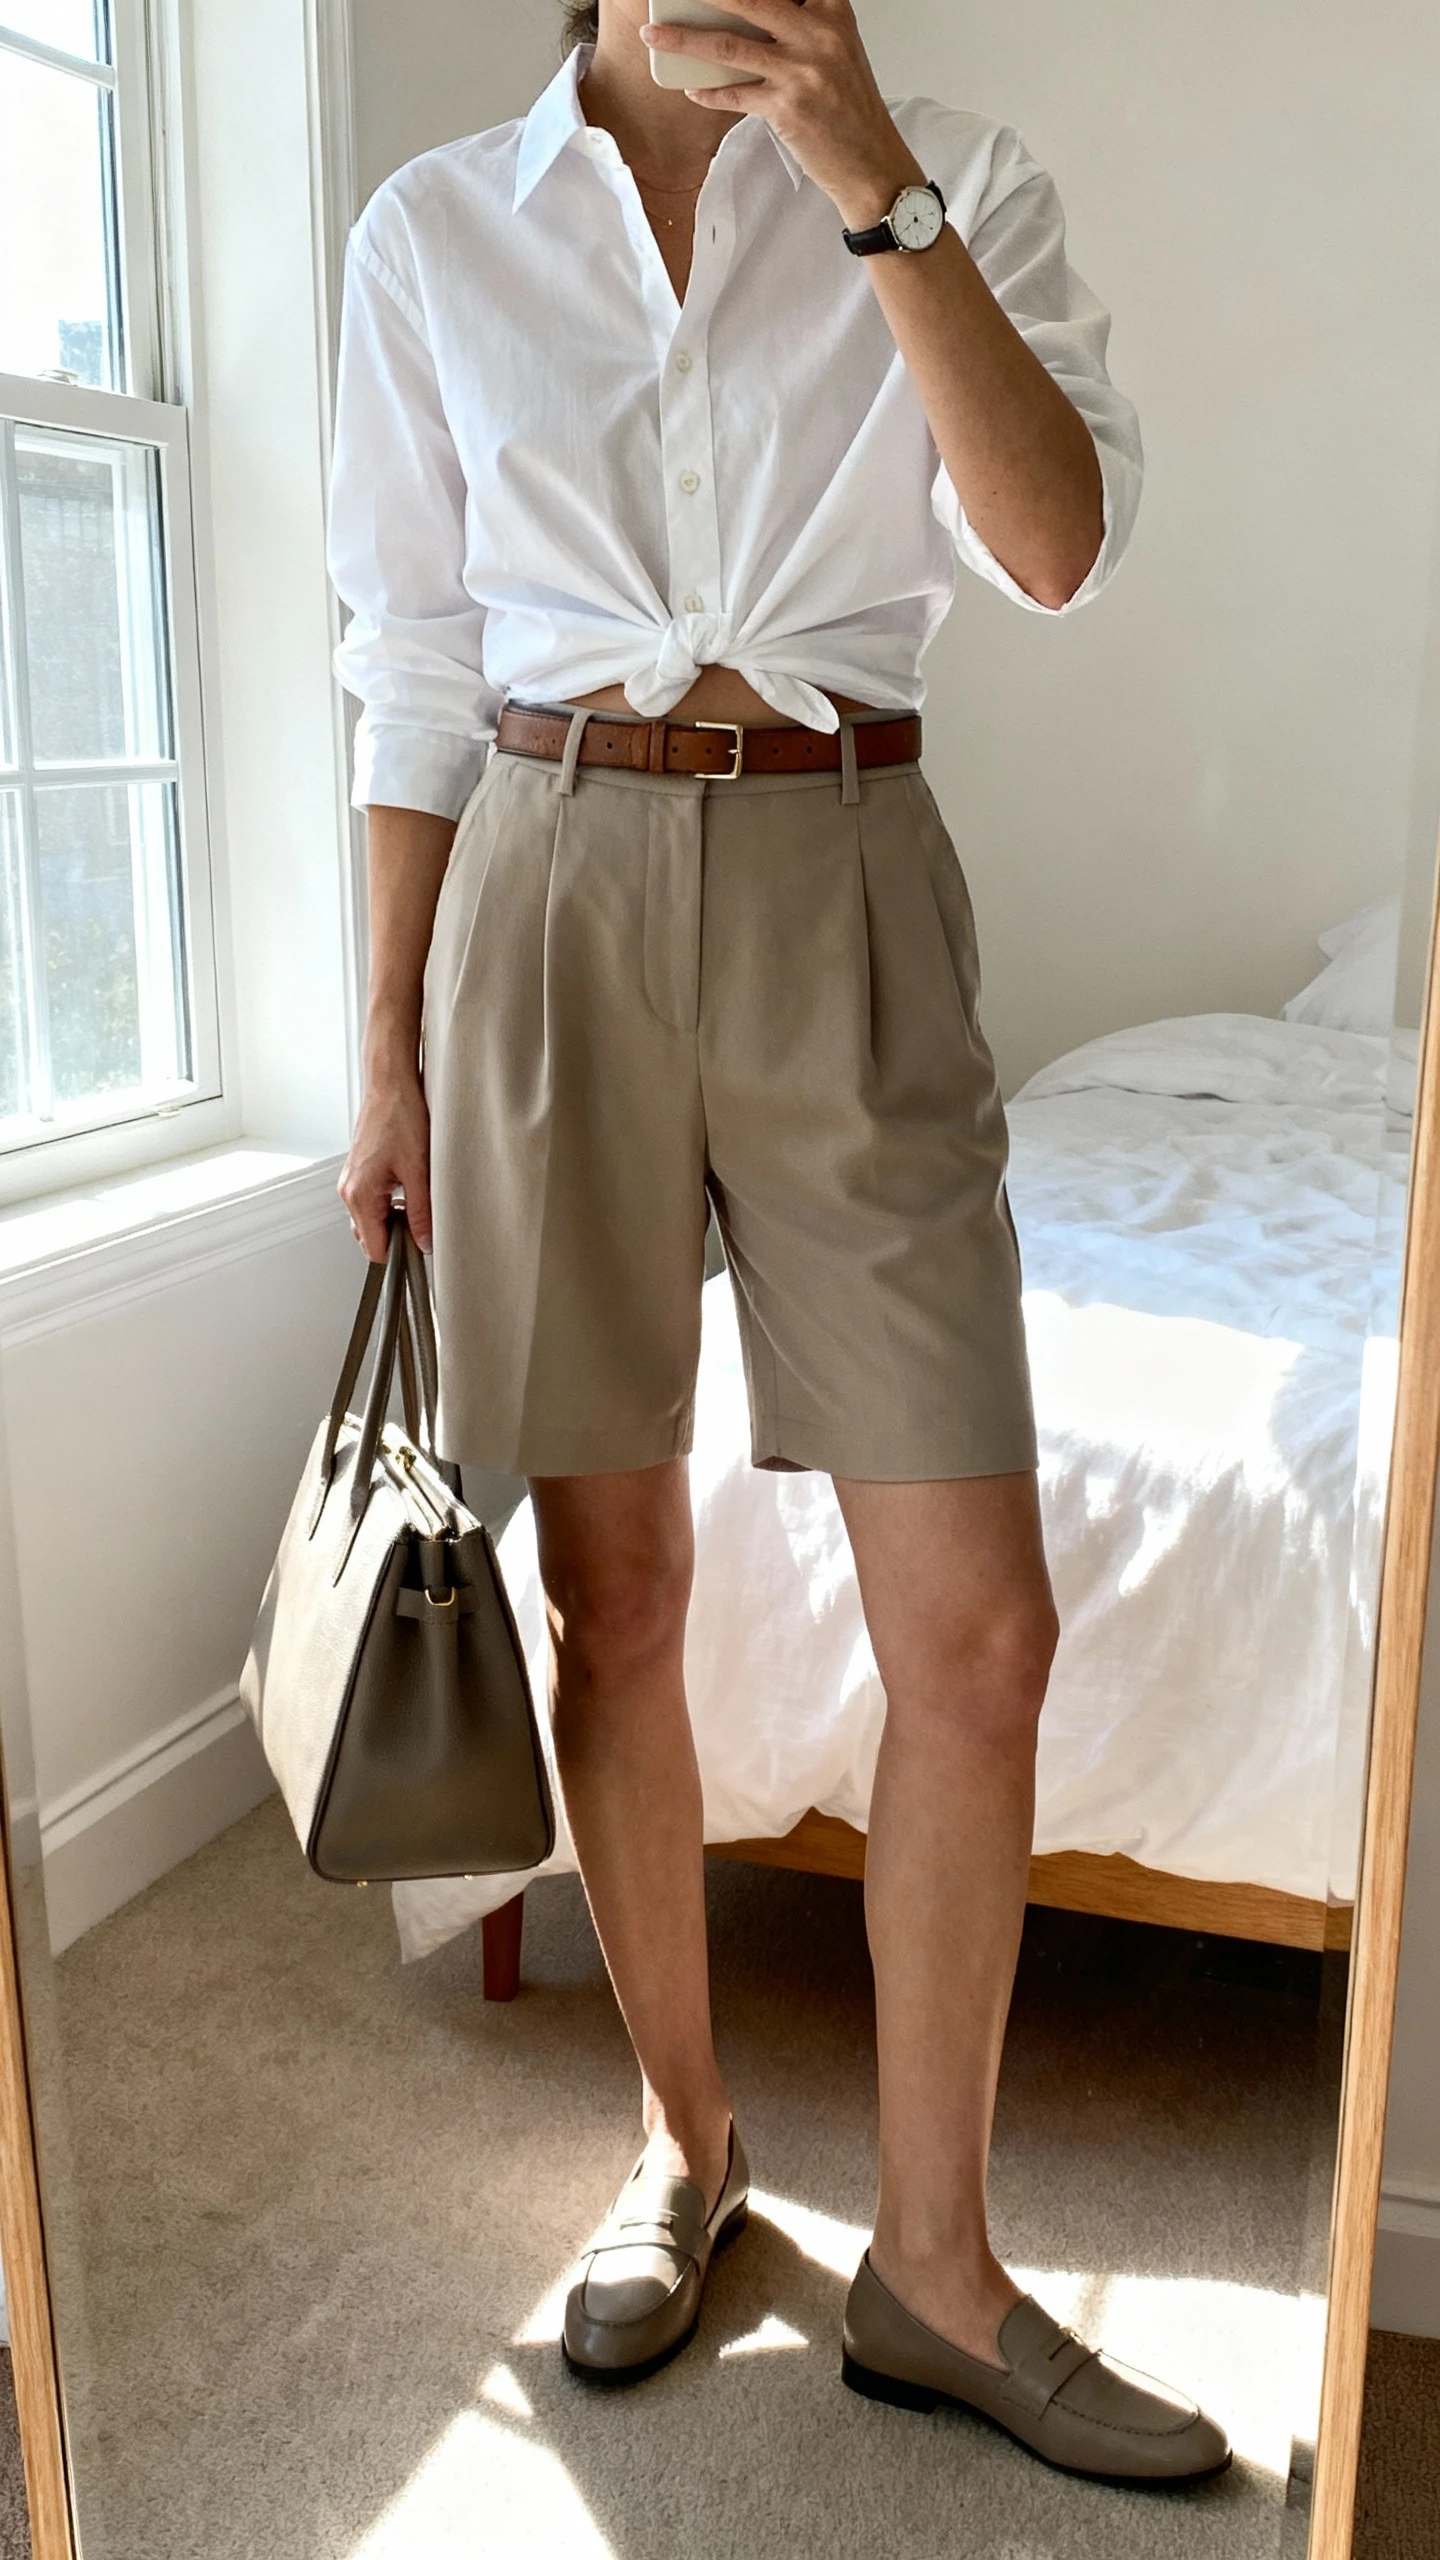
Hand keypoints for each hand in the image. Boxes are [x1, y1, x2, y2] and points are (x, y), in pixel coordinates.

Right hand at [338, 1067, 432, 1261]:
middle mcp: (349, 1190)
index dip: (400, 1253)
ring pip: (371, 1219)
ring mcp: (351, 1180)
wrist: (390, 1084)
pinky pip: (371, 1200)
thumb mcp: (419, 1170)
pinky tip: (408, 1185)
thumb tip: (426, 1241)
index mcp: (359, 1195)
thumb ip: (421, 1212)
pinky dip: (389, 1202)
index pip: (374, 1249)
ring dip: (394, 1218)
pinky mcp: (359, 1170)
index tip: (420, 1248)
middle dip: (396, 1237)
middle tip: (422, 1220)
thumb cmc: (400, 1116)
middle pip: (370, 1237)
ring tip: (416, 1197)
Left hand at [641, 0, 919, 226]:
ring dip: (684, 39)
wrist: (870, 163)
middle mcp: (818, 34)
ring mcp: (801, 71)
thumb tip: (750, 16)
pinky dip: (709, 92)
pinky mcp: (786, 107)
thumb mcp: (836, 51)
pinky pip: (734, 94)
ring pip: (728, 44)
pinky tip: (694, 88)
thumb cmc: (850, 110)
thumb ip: (801, 27)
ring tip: (655, 35)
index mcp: (832, 12)